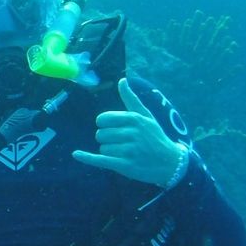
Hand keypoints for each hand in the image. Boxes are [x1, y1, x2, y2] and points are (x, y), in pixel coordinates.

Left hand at [72, 79, 187, 186]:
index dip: (104, 125)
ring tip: (125, 153)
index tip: (113, 129)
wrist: (170, 163)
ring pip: (102, 148)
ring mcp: (128, 150)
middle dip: (107, 139)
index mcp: (134, 119)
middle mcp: (131, 133)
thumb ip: (131, 99)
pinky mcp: (125, 165)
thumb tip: (122, 80)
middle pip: (101, 134)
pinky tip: (76, 154)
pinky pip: (100, 160)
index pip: (103, 119)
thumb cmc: (156, 137)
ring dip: (110, 152)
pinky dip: (87, 158)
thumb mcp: (146, 116)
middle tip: (122, 144)